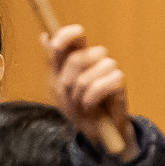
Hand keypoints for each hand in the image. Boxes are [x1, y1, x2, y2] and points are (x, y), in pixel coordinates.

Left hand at [45, 24, 135, 157]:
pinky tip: (92, 105)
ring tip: (82, 102)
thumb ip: (52, 60)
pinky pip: (103, 84)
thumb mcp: (57, 85)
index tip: (56, 45)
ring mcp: (109, 69)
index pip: (75, 36)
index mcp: (78, 56)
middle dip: (68, 81)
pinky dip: (92, 98)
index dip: (67, 35)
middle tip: (70, 95)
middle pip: (79, 57)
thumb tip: (44, 36)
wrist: (94, 130)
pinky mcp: (119, 81)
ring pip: (90, 73)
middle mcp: (95, 59)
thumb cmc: (76, 106)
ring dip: (80, 93)